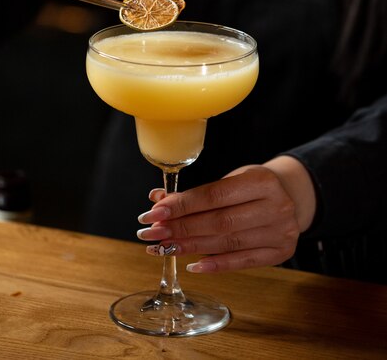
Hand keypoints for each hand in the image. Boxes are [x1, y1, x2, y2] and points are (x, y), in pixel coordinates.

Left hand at [137, 158, 315, 272]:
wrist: (291, 196)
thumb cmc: (252, 187)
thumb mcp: (230, 179)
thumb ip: (196, 192)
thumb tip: (158, 200)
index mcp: (262, 181)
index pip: (214, 195)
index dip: (182, 205)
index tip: (155, 212)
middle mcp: (275, 207)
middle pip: (219, 222)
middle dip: (180, 228)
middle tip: (152, 233)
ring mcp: (281, 232)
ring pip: (227, 243)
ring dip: (190, 246)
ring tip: (163, 247)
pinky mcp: (280, 253)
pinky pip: (242, 262)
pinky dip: (215, 264)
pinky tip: (191, 264)